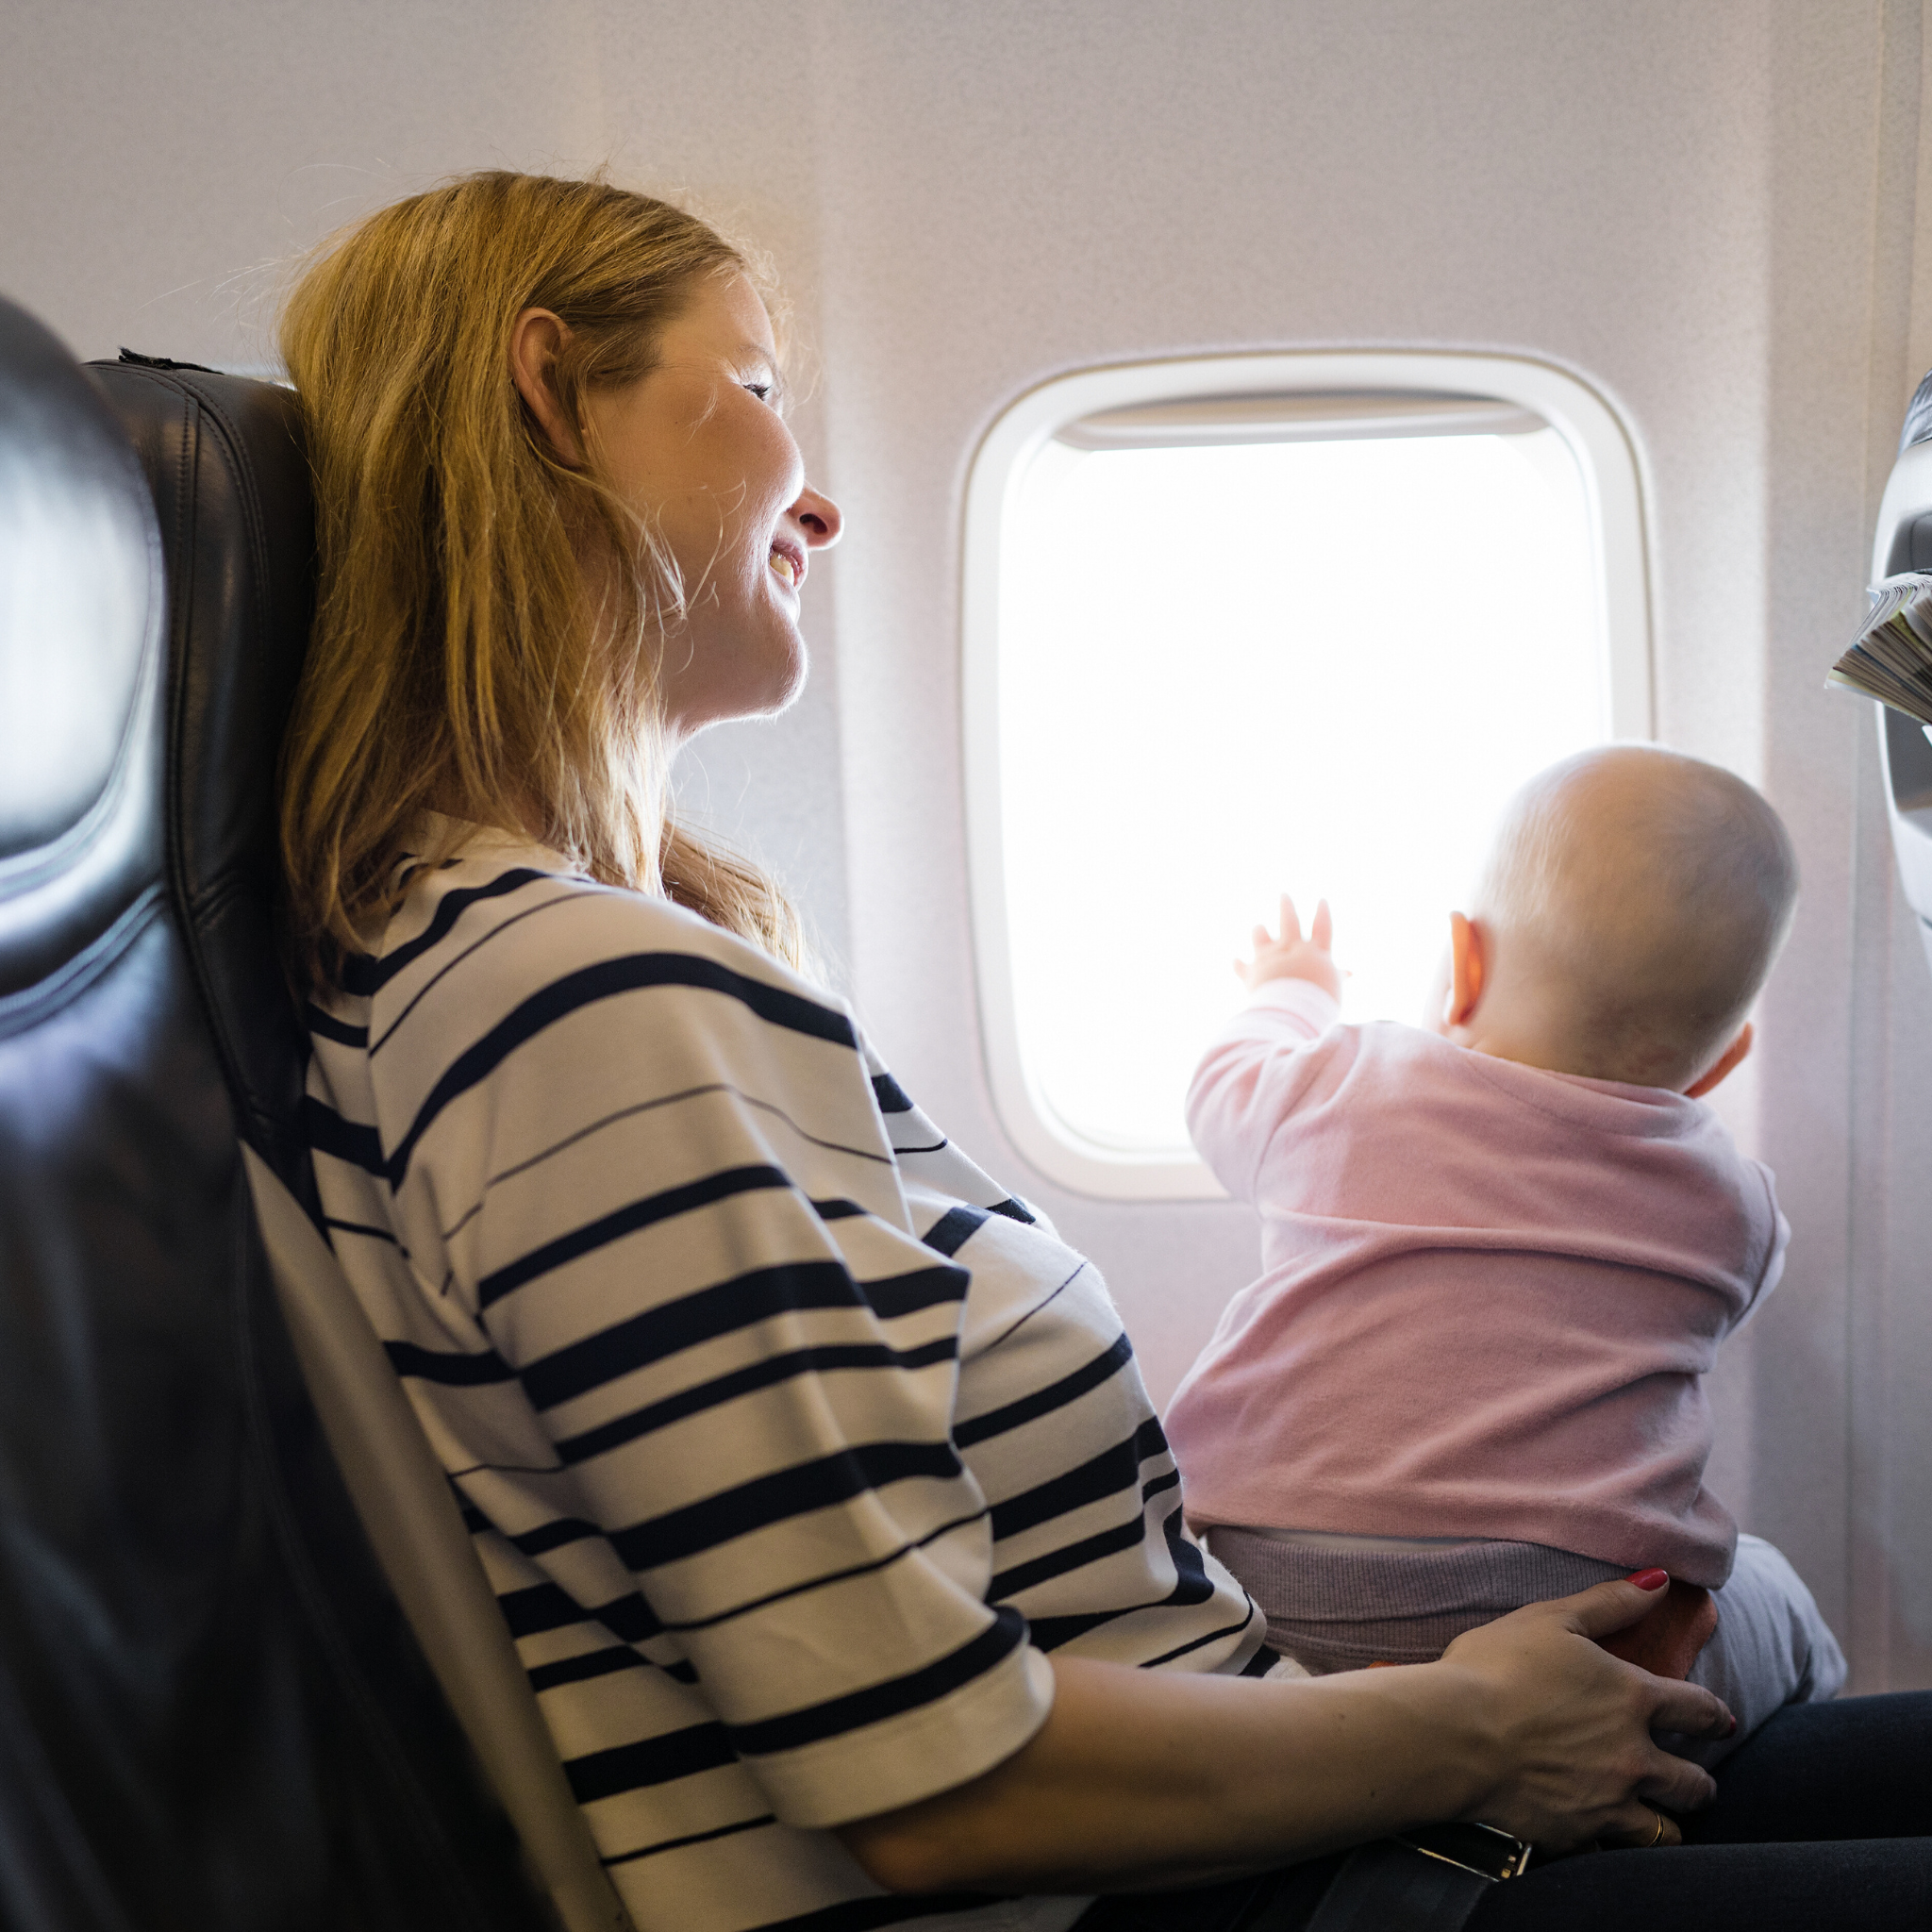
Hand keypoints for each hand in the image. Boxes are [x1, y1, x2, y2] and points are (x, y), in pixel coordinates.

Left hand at [1238, 894, 1341, 1000]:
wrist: (1291, 1010)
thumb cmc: (1319, 1002)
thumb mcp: (1333, 988)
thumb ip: (1337, 977)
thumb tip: (1350, 972)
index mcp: (1314, 952)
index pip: (1322, 928)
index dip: (1323, 913)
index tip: (1322, 900)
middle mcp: (1290, 949)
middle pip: (1289, 922)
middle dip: (1286, 908)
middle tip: (1284, 895)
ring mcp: (1269, 958)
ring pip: (1261, 937)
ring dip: (1260, 932)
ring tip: (1258, 927)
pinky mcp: (1252, 972)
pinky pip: (1242, 968)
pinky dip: (1239, 965)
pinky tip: (1235, 960)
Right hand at [1432, 1576, 1733, 1852]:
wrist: (1453, 1734)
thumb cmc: (1496, 1666)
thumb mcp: (1551, 1619)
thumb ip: (1610, 1602)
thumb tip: (1661, 1580)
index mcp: (1633, 1698)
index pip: (1699, 1711)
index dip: (1714, 1716)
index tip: (1721, 1722)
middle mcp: (1634, 1757)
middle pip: (1694, 1783)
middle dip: (1700, 1782)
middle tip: (1694, 1780)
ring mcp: (1609, 1803)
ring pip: (1666, 1830)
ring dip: (1668, 1821)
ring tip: (1658, 1817)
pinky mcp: (1577, 1837)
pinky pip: (1611, 1853)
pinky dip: (1611, 1845)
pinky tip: (1600, 1836)